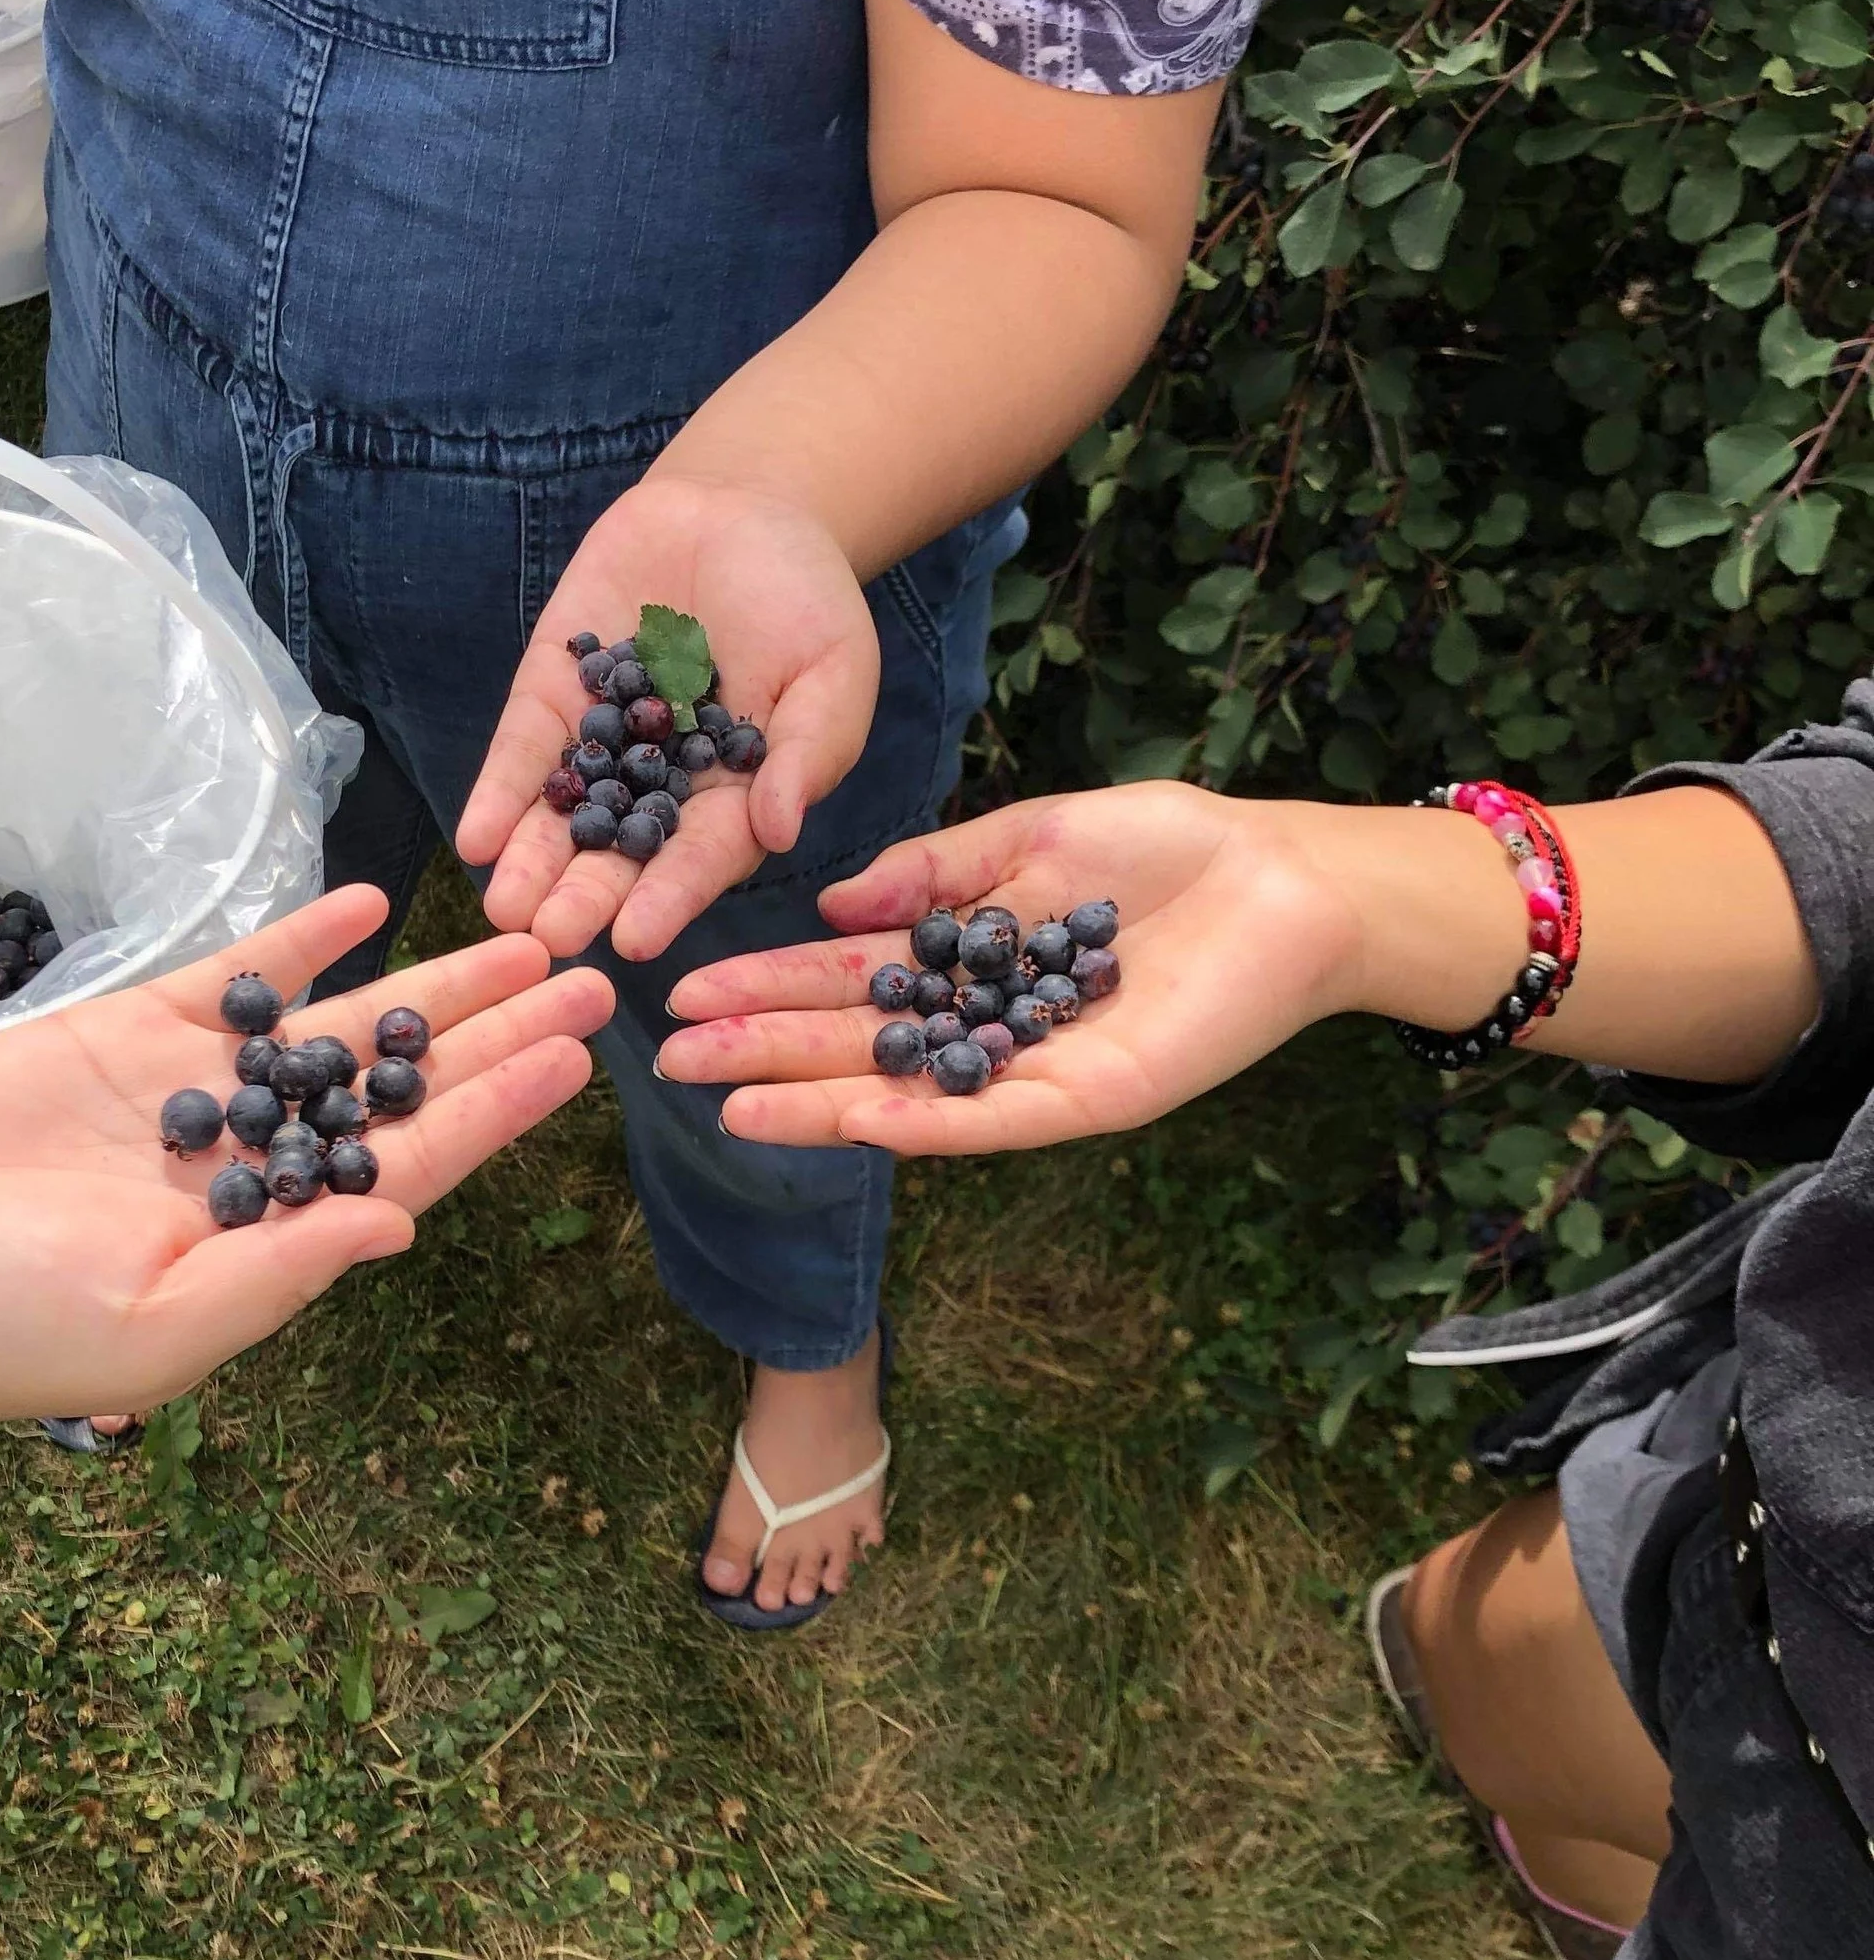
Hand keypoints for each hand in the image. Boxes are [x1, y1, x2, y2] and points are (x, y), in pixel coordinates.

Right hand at [0, 886, 610, 1427]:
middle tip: (594, 976)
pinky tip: (376, 905)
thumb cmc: (3, 1325)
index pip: (416, 1159)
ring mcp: (198, 1088)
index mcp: (275, 1236)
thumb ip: (280, 1270)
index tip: (577, 1061)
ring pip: (344, 1020)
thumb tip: (400, 1218)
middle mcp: (257, 1158)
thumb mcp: (153, 1327)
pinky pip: (243, 974)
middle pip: (406, 1079)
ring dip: (432, 980)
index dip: (498, 1109)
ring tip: (524, 938)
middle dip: (499, 1030)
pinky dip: (306, 939)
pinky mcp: (133, 1031)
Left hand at [456, 476, 878, 962]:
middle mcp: (664, 788)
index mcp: (737, 798)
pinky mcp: (555, 697)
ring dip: (531, 863)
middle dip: (583, 896)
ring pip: (563, 817)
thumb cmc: (807, 599)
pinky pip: (524, 753)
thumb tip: (779, 831)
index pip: (700, 859)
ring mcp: (603, 744)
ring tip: (504, 909)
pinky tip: (475, 838)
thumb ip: (803, 751)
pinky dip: (499, 795)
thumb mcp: (832, 670)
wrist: (742, 508)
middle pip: (619, 855)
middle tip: (549, 940)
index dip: (667, 900)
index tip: (635, 942)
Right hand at [656, 785, 1364, 1150]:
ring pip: (909, 1095)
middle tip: (671, 1062)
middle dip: (763, 1054)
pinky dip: (929, 1124)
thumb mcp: (1031, 835)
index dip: (767, 987)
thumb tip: (835, 905)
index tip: (689, 995)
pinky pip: (996, 1119)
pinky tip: (860, 1122)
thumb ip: (934, 872)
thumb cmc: (1171, 851)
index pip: (845, 981)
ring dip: (819, 1105)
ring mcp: (1032, 1070)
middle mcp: (985, 1027)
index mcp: (966, 961)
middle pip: (856, 1046)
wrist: (1288, 879)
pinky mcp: (1091, 1099)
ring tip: (734, 1109)